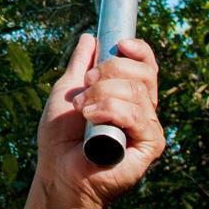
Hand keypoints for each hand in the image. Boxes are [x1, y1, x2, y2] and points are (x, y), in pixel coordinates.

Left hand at [34, 33, 164, 208]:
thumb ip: (80, 65)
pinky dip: (110, 110)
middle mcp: (143, 110)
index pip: (146, 65)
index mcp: (127, 95)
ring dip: (102, 94)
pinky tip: (90, 118)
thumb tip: (90, 37)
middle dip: (109, 71)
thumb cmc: (60, 137)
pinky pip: (137, 115)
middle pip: (143, 73)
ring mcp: (148, 128)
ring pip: (137, 92)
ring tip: (82, 110)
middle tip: (86, 84)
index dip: (138, 50)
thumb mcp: (67, 91)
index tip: (120, 44)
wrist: (58, 171)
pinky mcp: (150, 146)